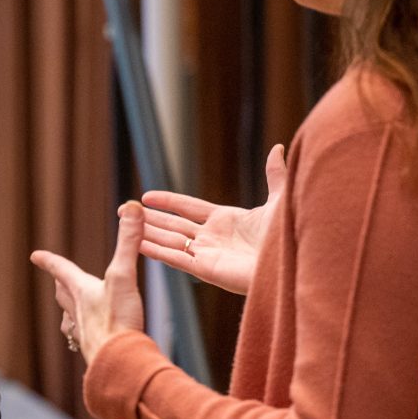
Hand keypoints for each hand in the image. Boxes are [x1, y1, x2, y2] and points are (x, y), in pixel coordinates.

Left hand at [30, 202, 146, 363]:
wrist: (121, 364)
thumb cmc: (118, 321)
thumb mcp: (124, 275)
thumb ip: (128, 242)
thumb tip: (132, 208)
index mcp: (82, 292)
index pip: (62, 270)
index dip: (50, 261)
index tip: (35, 255)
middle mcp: (79, 313)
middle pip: (64, 296)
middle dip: (61, 286)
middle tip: (56, 281)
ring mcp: (87, 334)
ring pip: (72, 321)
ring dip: (71, 313)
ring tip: (71, 313)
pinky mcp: (98, 351)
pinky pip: (87, 340)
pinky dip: (88, 335)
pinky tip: (93, 339)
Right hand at [137, 144, 285, 293]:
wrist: (293, 261)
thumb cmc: (290, 236)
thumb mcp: (280, 200)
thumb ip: (275, 176)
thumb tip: (279, 148)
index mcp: (227, 220)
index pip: (189, 208)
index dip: (169, 201)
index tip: (147, 196)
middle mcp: (213, 237)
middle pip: (174, 224)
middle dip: (149, 218)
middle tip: (125, 209)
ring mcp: (208, 254)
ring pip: (169, 240)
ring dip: (146, 232)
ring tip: (124, 222)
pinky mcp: (206, 270)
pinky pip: (175, 258)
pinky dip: (155, 250)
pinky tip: (137, 243)